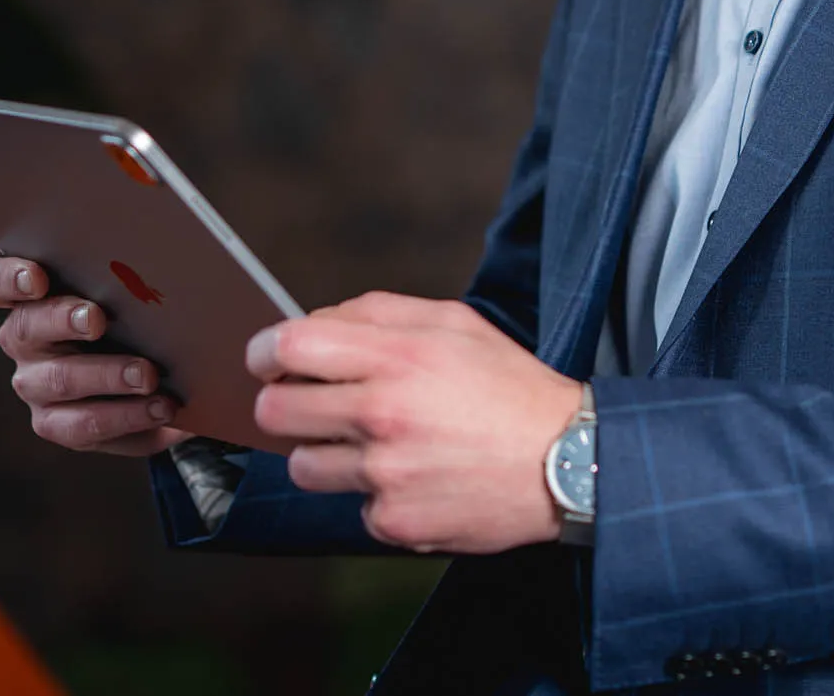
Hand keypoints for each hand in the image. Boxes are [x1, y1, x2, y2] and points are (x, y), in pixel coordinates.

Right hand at [0, 255, 191, 457]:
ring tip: (148, 375)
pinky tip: (161, 406)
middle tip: (97, 318)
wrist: (159, 378)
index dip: (5, 279)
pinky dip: (127, 415)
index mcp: (28, 296)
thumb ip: (122, 276)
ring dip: (107, 375)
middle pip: (24, 327)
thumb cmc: (136, 316)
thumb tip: (155, 256)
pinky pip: (85, 424)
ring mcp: (35, 385)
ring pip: (59, 379)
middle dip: (62, 320)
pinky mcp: (57, 425)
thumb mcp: (127, 292)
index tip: (36, 277)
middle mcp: (22, 340)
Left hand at [247, 291, 584, 552]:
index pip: (289, 347)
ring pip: (303, 467)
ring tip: (371, 445)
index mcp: (396, 355)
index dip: (265, 352)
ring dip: (325, 454)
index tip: (268, 360)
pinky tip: (416, 478)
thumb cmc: (508, 386)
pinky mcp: (395, 522)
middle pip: (275, 412)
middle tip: (307, 405)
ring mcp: (386, 474)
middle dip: (281, 405)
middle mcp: (383, 414)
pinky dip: (376, 495)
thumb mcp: (453, 322)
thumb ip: (377, 312)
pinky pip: (354, 507)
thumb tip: (312, 324)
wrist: (569, 461)